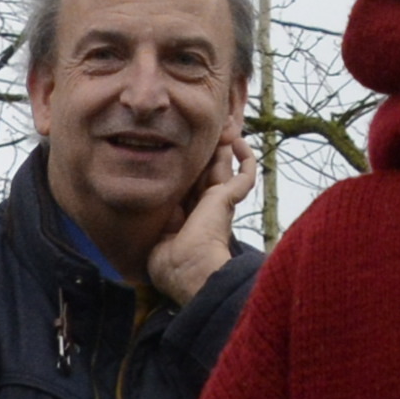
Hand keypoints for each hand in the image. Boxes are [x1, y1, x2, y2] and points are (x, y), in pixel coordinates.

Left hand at [143, 135, 252, 306]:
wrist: (191, 272)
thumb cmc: (171, 265)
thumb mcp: (156, 239)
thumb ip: (159, 221)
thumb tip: (152, 204)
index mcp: (189, 221)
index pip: (188, 189)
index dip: (187, 172)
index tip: (182, 154)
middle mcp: (205, 210)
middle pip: (206, 173)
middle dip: (206, 154)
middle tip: (206, 131)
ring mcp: (219, 204)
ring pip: (223, 167)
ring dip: (224, 147)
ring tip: (224, 126)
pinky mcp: (227, 198)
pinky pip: (245, 176)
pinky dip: (247, 159)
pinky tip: (240, 142)